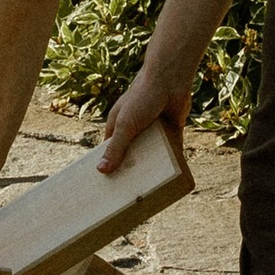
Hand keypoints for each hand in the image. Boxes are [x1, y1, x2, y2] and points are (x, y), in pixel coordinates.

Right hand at [100, 67, 192, 183]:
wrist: (170, 79)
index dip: (108, 165)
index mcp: (119, 125)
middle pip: (131, 155)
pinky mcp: (172, 132)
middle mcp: (135, 129)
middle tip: (129, 195)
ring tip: (150, 191)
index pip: (110, 150)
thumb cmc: (143, 96)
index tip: (106, 185)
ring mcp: (154, 131)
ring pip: (152, 155)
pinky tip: (172, 178)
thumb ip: (116, 148)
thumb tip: (101, 170)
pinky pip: (172, 151)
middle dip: (131, 170)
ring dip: (152, 168)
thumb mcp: (126, 124)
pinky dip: (172, 162)